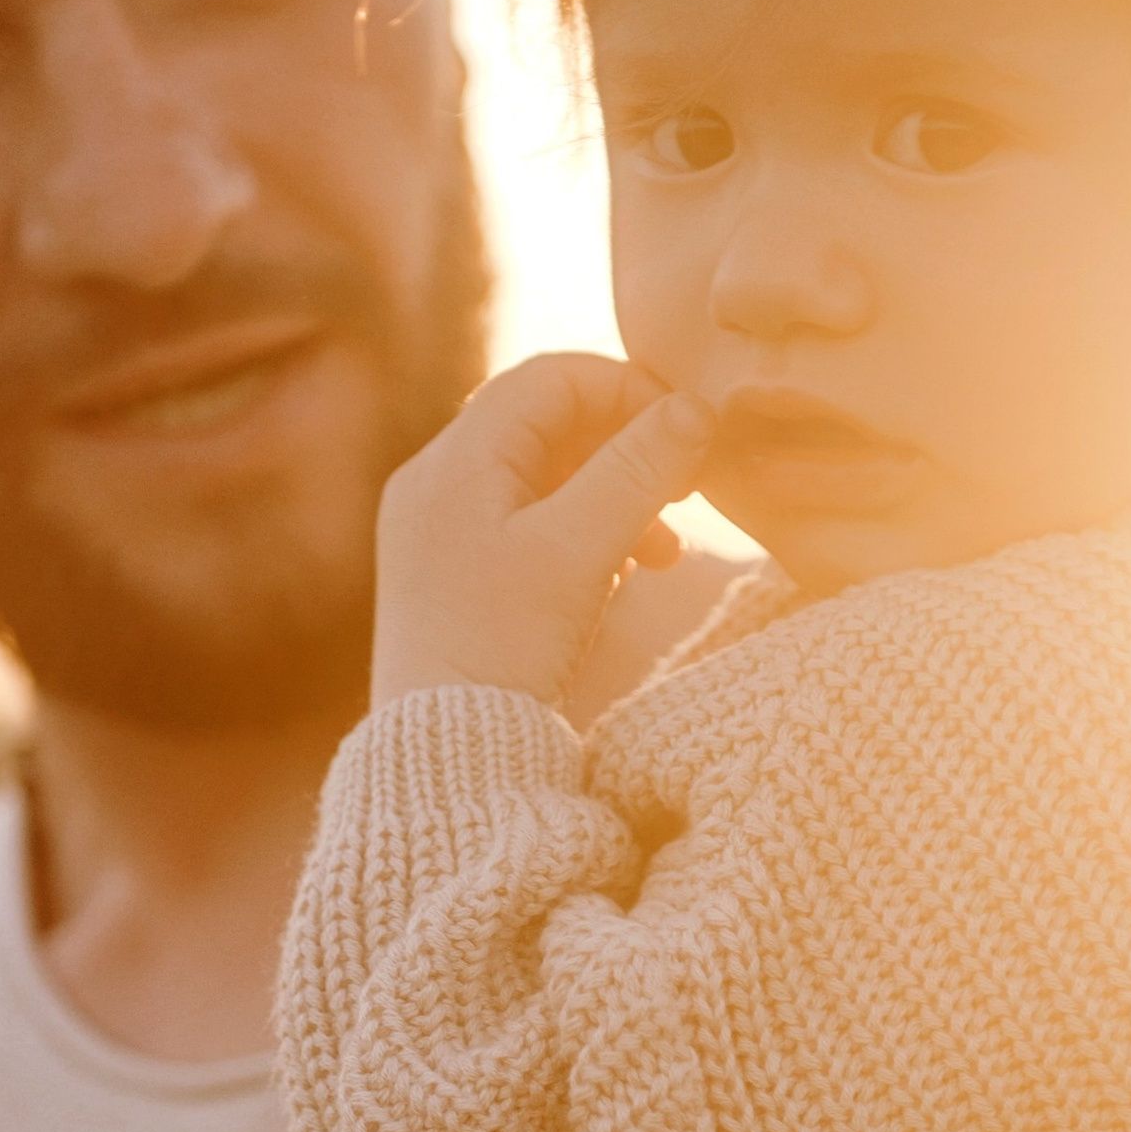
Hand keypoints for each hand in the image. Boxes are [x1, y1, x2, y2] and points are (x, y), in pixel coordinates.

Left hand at [370, 355, 715, 711]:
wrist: (441, 752)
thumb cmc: (502, 648)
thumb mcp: (579, 551)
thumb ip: (638, 470)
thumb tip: (695, 408)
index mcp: (454, 461)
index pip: (550, 379)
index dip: (627, 389)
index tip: (688, 430)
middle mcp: (435, 484)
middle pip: (546, 425)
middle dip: (625, 449)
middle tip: (686, 486)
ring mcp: (438, 531)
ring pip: (543, 479)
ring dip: (612, 498)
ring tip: (662, 549)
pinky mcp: (452, 576)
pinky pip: (527, 526)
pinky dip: (582, 536)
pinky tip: (620, 576)